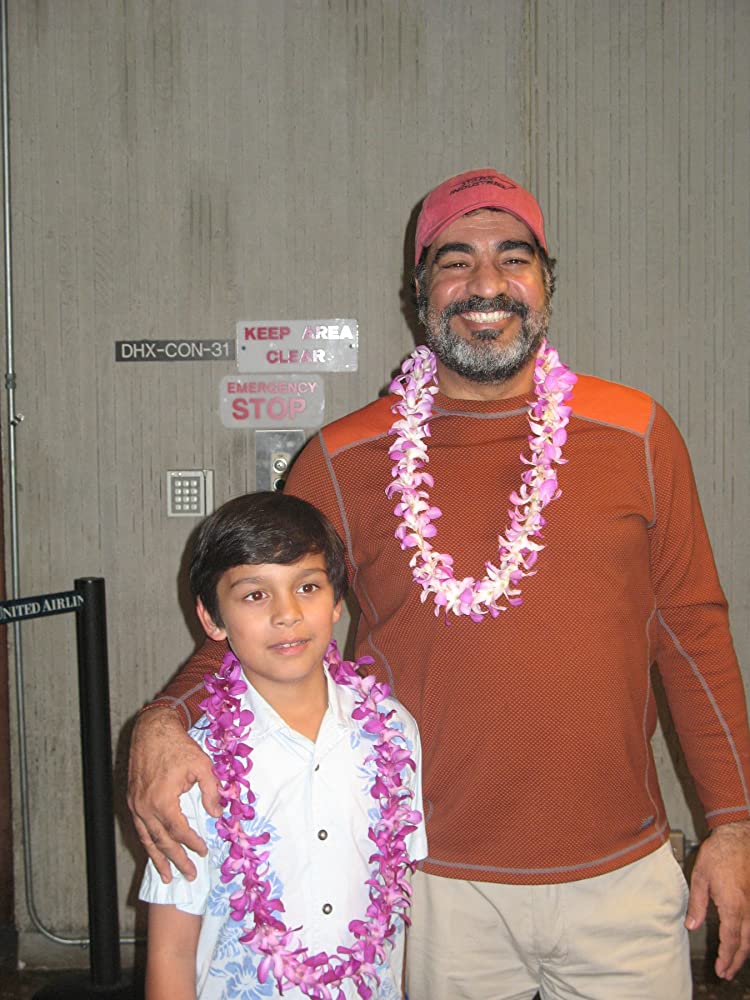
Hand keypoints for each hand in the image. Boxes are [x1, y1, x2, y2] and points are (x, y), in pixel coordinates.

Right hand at [127, 707, 221, 882]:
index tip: (203, 851)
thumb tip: (217, 814)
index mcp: (163, 800)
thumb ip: (211, 791)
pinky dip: (147, 842)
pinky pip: (140, 827)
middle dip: (176, 860)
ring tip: (166, 876)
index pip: (179, 831)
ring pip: (147, 838)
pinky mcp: (132, 799)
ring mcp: (136, 804)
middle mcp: (145, 806)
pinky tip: (153, 851)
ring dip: (158, 858)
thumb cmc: (178, 745)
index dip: (192, 844)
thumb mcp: (202, 765)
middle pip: (162, 841)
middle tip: (189, 875)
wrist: (152, 730)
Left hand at [686, 819, 749, 979]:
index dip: (726, 958)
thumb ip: (697, 904)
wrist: (737, 836)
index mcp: (733, 906)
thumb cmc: (718, 853)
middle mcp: (748, 908)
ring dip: (743, 951)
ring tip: (734, 961)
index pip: (730, 940)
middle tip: (726, 972)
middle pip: (745, 943)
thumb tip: (691, 925)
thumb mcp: (700, 877)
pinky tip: (743, 939)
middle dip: (736, 961)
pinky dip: (748, 936)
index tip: (720, 968)